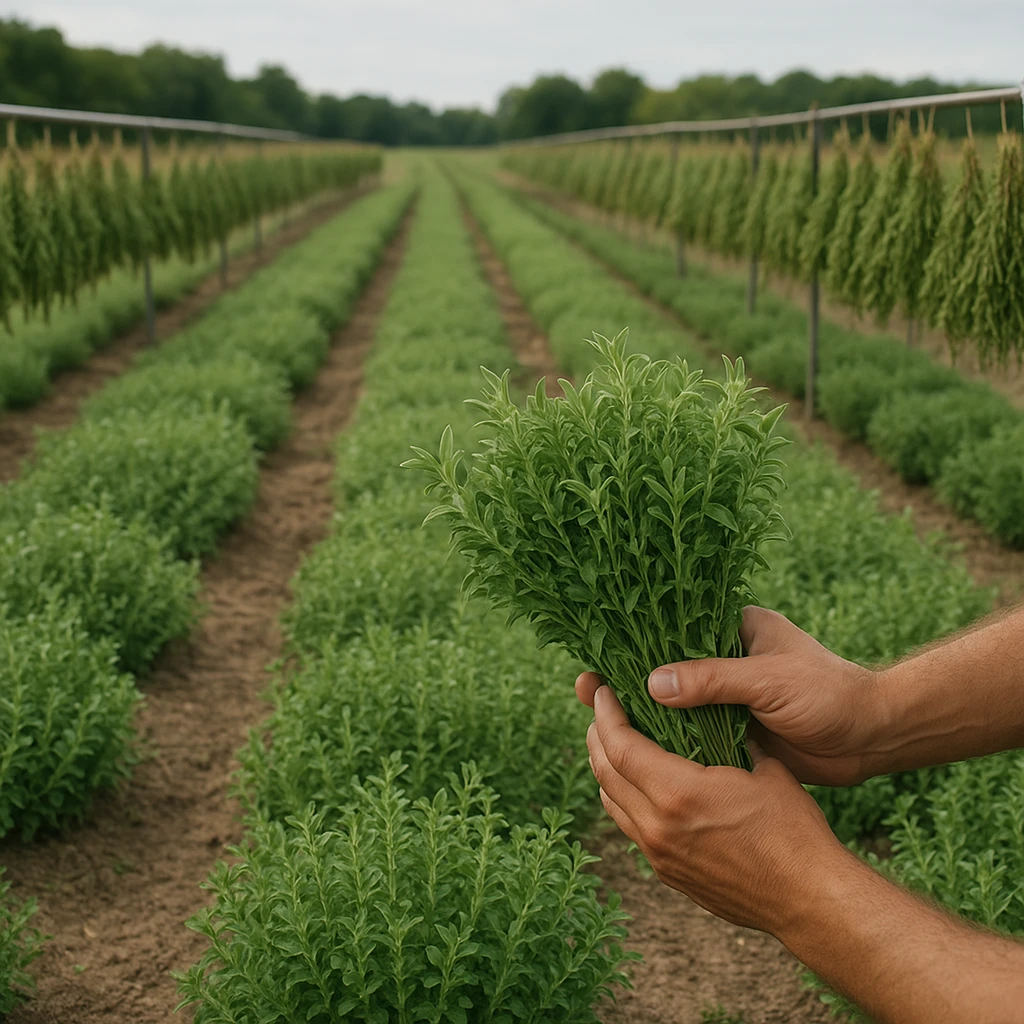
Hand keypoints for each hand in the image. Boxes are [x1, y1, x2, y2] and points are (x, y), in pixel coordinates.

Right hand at [577, 606, 883, 785]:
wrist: (875, 737)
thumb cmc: (830, 695)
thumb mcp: (769, 681)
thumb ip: (713, 680)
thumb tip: (651, 683)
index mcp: (733, 628)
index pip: (672, 627)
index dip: (633, 640)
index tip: (599, 654)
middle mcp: (725, 658)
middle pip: (664, 665)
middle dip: (626, 677)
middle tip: (587, 690)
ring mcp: (727, 695)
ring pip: (674, 702)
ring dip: (642, 712)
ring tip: (599, 721)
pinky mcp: (733, 729)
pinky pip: (692, 732)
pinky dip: (668, 739)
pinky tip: (637, 751)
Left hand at [584, 685, 848, 935]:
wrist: (809, 899)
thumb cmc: (793, 830)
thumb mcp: (763, 769)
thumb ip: (728, 738)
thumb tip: (710, 709)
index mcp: (678, 794)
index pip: (620, 746)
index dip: (605, 714)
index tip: (603, 692)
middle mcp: (657, 826)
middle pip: (605, 772)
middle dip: (597, 735)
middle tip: (601, 710)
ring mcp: (658, 854)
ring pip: (611, 802)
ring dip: (605, 767)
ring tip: (612, 741)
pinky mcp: (667, 873)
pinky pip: (628, 826)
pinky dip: (621, 797)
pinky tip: (634, 783)